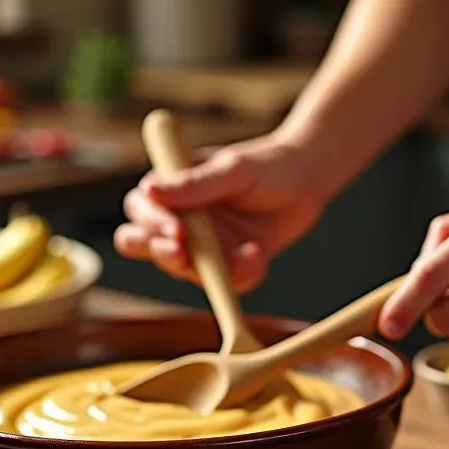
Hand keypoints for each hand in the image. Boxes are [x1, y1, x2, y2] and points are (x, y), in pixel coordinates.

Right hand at [115, 133, 326, 291]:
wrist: (307, 181)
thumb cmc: (266, 165)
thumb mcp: (232, 170)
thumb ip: (195, 183)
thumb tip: (150, 189)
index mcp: (171, 191)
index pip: (141, 211)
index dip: (151, 224)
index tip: (176, 230)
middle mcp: (180, 221)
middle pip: (145, 245)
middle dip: (160, 252)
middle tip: (181, 253)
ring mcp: (203, 247)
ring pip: (185, 271)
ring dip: (207, 268)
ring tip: (245, 252)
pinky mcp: (229, 266)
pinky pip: (226, 283)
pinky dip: (242, 274)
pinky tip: (258, 253)